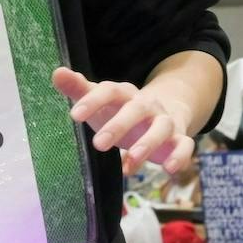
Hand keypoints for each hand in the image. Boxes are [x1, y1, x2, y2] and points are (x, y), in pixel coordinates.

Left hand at [53, 67, 194, 175]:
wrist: (158, 114)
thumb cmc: (118, 110)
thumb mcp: (98, 101)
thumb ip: (78, 89)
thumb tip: (57, 73)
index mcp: (123, 93)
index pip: (108, 90)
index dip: (92, 101)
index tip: (74, 116)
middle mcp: (146, 104)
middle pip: (135, 110)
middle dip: (118, 126)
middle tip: (97, 145)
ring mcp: (164, 121)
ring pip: (161, 128)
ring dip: (147, 145)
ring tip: (129, 165)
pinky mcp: (178, 138)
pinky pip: (185, 145)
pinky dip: (179, 156)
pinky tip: (168, 169)